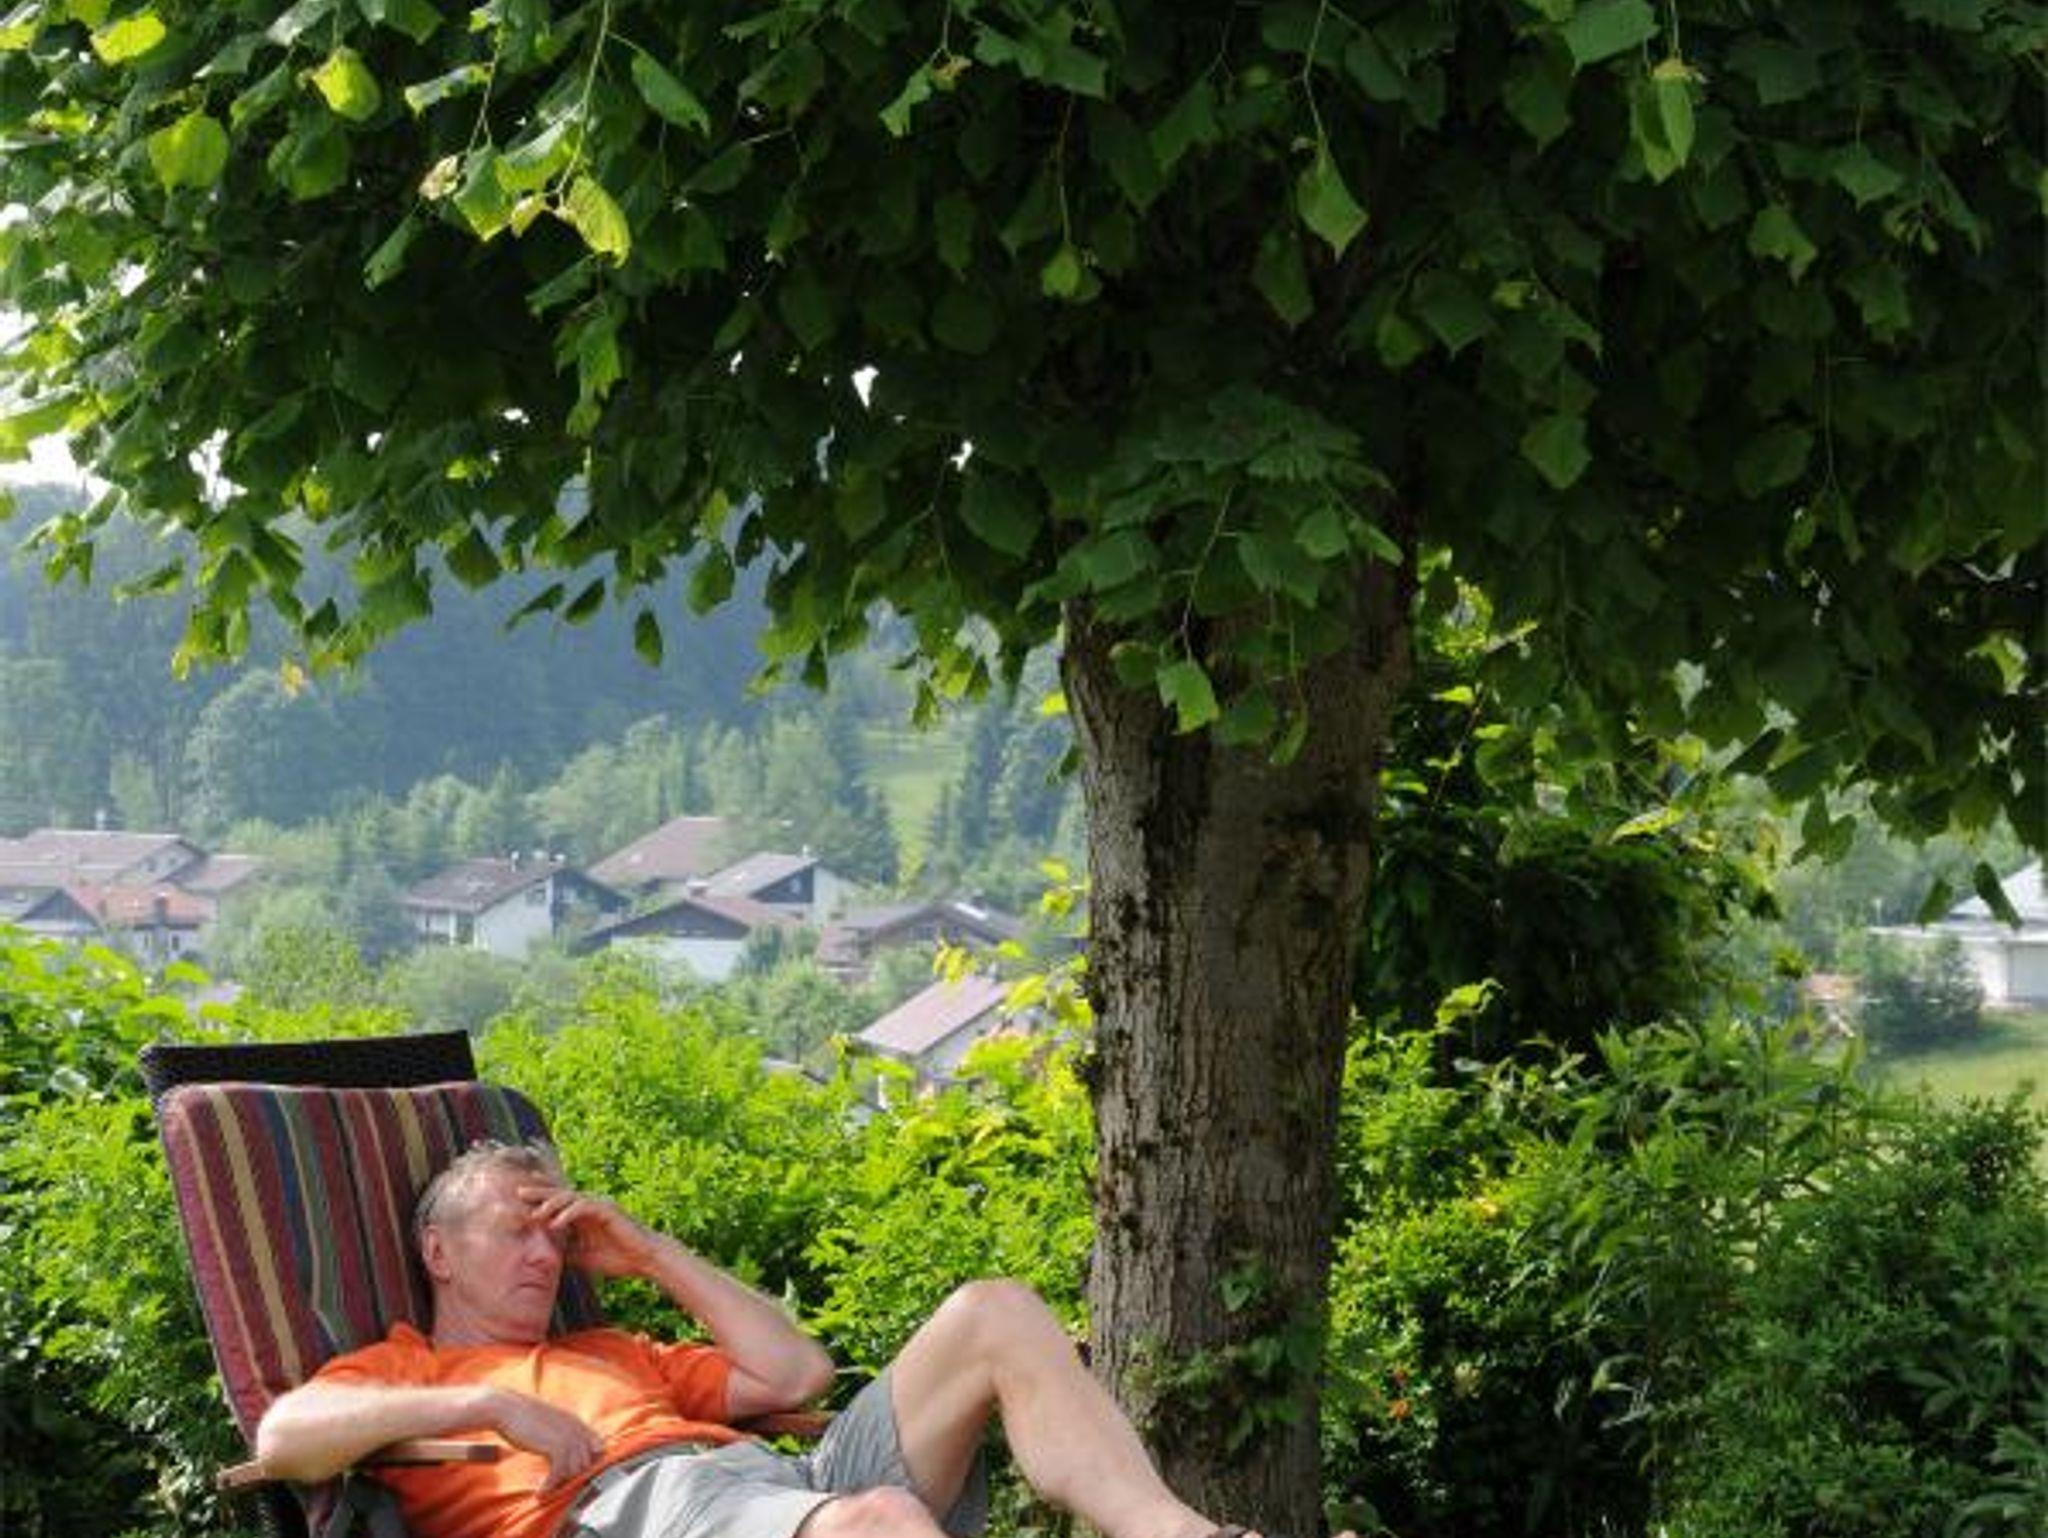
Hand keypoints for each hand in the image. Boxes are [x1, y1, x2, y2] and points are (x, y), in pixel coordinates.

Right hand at [488, 1389, 603, 1492]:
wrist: (506, 1408)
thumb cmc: (523, 1417)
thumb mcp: (549, 1422)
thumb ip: (562, 1433)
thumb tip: (566, 1454)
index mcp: (576, 1422)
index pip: (598, 1445)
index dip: (589, 1461)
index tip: (572, 1474)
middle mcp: (576, 1429)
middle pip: (587, 1462)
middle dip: (572, 1477)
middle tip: (555, 1486)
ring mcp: (569, 1437)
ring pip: (575, 1471)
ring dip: (560, 1484)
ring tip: (546, 1490)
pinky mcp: (556, 1446)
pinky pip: (559, 1474)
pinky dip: (549, 1486)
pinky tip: (539, 1493)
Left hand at [518, 1184, 658, 1279]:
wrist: (644, 1259)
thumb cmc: (617, 1258)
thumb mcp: (583, 1258)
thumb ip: (565, 1251)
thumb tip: (543, 1257)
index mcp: (583, 1216)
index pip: (557, 1204)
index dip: (538, 1201)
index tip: (516, 1203)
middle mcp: (590, 1205)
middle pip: (560, 1194)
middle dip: (539, 1192)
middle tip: (518, 1191)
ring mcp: (600, 1205)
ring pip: (571, 1197)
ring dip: (552, 1203)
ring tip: (535, 1212)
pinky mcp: (609, 1209)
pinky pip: (585, 1207)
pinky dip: (569, 1213)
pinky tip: (556, 1223)